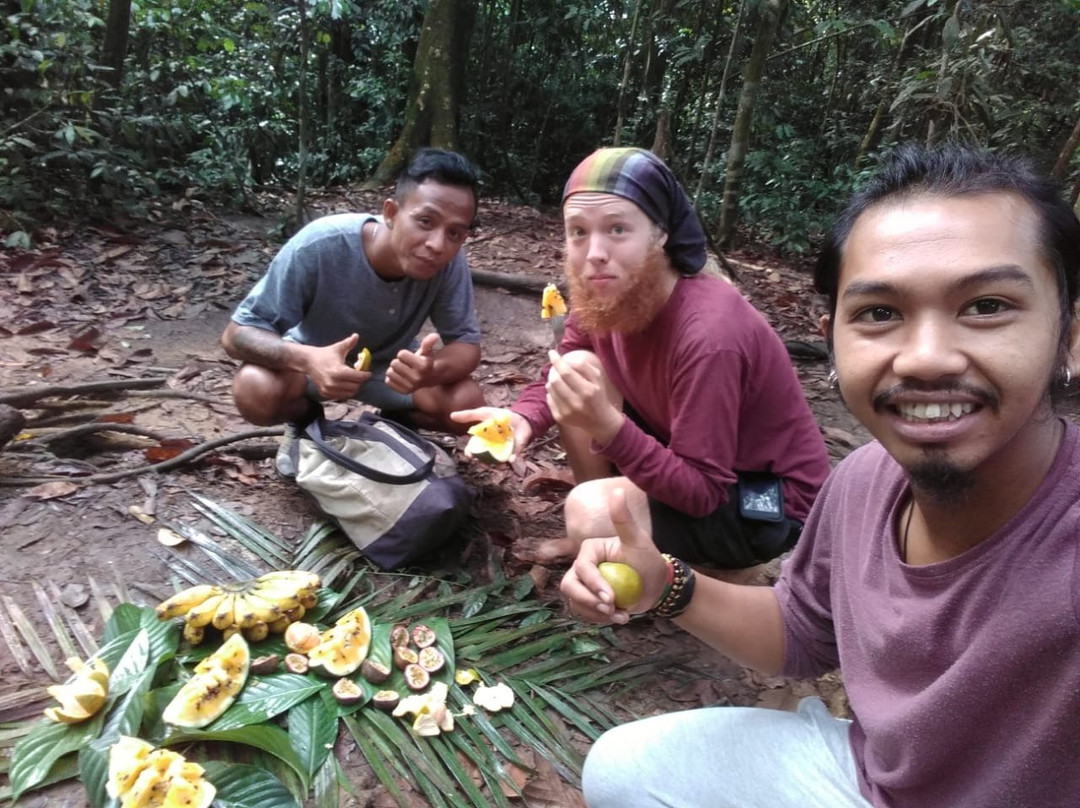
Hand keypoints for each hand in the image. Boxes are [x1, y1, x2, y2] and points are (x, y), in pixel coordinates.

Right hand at [306, 333, 368, 399]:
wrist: (308, 362)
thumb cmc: (325, 354)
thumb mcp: (337, 348)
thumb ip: (349, 343)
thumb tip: (356, 335)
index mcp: (338, 371)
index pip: (358, 377)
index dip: (365, 375)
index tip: (368, 373)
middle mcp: (333, 382)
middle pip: (355, 386)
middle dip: (360, 381)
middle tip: (360, 375)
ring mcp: (328, 389)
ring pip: (349, 393)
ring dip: (353, 387)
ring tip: (352, 379)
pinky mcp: (325, 394)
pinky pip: (341, 396)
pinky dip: (345, 391)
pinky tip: (345, 383)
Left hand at [386, 333, 439, 393]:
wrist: (430, 378)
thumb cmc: (425, 362)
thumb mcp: (427, 351)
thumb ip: (428, 343)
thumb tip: (435, 335)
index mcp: (423, 366)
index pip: (401, 354)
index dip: (404, 354)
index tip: (410, 358)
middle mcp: (417, 378)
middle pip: (394, 363)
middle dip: (398, 362)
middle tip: (406, 364)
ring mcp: (410, 386)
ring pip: (389, 373)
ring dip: (394, 370)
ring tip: (403, 371)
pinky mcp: (404, 391)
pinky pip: (388, 382)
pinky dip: (392, 379)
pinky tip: (400, 378)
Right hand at [450, 406, 532, 460]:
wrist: (519, 416)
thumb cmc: (499, 416)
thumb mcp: (483, 413)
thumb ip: (469, 415)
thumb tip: (451, 415)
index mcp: (483, 441)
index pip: (474, 450)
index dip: (470, 453)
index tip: (469, 455)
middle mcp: (491, 448)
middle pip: (484, 459)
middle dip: (482, 463)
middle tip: (483, 464)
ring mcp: (503, 451)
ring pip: (497, 462)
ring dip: (496, 465)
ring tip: (497, 465)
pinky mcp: (516, 451)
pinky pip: (513, 458)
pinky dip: (511, 459)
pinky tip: (510, 460)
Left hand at [545, 350, 622, 443]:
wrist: (599, 420)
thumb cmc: (598, 395)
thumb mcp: (598, 379)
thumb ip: (584, 367)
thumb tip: (567, 359)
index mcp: (587, 391)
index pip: (566, 372)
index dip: (557, 361)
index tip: (552, 353)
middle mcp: (576, 403)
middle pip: (555, 381)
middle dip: (553, 370)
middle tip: (555, 367)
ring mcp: (567, 412)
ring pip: (550, 390)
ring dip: (551, 381)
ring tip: (557, 379)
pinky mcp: (560, 418)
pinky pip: (549, 399)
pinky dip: (551, 392)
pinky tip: (558, 392)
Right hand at [560, 488, 668, 624]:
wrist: (656, 586)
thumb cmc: (648, 560)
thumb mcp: (638, 540)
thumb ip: (624, 519)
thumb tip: (616, 490)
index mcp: (590, 549)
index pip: (582, 567)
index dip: (593, 584)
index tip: (611, 598)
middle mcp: (582, 566)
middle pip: (569, 585)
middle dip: (588, 601)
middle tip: (611, 610)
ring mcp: (584, 584)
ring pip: (574, 601)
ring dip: (595, 614)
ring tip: (620, 616)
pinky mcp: (588, 600)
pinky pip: (583, 612)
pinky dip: (599, 619)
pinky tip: (619, 618)